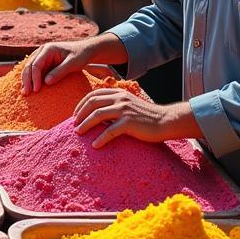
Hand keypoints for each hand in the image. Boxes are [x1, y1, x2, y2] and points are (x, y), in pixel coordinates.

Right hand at [21, 39, 94, 93]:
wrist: (85, 50)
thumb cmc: (80, 55)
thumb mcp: (72, 63)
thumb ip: (60, 72)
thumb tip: (46, 82)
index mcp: (48, 49)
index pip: (36, 64)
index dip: (34, 78)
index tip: (36, 90)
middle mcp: (42, 51)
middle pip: (29, 66)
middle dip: (26, 80)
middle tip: (26, 93)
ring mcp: (42, 56)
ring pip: (29, 68)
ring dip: (26, 80)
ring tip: (25, 93)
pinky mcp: (44, 62)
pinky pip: (35, 71)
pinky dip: (31, 79)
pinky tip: (30, 88)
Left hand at [72, 90, 198, 148]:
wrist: (166, 121)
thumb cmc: (146, 116)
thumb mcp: (128, 105)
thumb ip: (114, 105)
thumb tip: (97, 115)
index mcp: (118, 93)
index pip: (93, 95)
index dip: (81, 104)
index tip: (75, 114)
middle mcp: (120, 98)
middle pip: (92, 103)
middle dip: (79, 114)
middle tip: (73, 124)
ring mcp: (124, 110)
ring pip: (97, 115)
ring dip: (85, 124)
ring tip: (78, 133)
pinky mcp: (129, 123)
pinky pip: (110, 131)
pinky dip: (100, 138)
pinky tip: (95, 145)